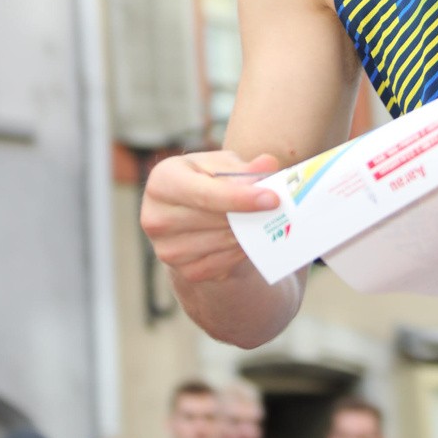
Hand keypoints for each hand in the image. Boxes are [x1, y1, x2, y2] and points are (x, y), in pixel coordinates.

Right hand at [141, 151, 279, 283]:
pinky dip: (242, 251)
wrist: (191, 216)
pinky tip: (251, 237)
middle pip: (216, 220)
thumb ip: (244, 167)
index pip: (205, 194)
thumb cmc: (207, 182)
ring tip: (267, 218)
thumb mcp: (221, 166)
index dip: (240, 198)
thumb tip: (269, 164)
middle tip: (280, 207)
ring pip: (224, 242)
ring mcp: (168, 250)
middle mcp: (156, 217)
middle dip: (251, 214)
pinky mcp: (185, 272)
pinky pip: (224, 264)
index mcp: (162, 182)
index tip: (272, 199)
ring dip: (250, 231)